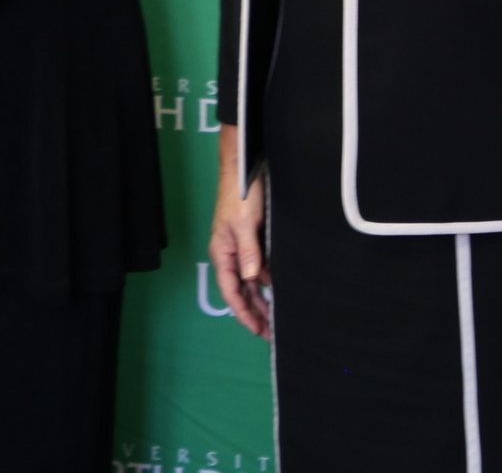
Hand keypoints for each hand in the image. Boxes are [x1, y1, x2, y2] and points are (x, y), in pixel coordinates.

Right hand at [208, 164, 271, 337]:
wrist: (244, 169)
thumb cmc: (240, 196)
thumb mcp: (244, 225)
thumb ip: (249, 253)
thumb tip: (253, 279)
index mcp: (223, 253)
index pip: (231, 291)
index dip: (243, 312)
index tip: (256, 329)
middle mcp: (231, 254)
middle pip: (241, 290)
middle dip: (254, 311)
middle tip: (269, 332)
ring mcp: (241, 248)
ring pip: (251, 281)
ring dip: (261, 298)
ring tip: (275, 317)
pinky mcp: (252, 240)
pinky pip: (259, 267)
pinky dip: (267, 281)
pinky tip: (278, 290)